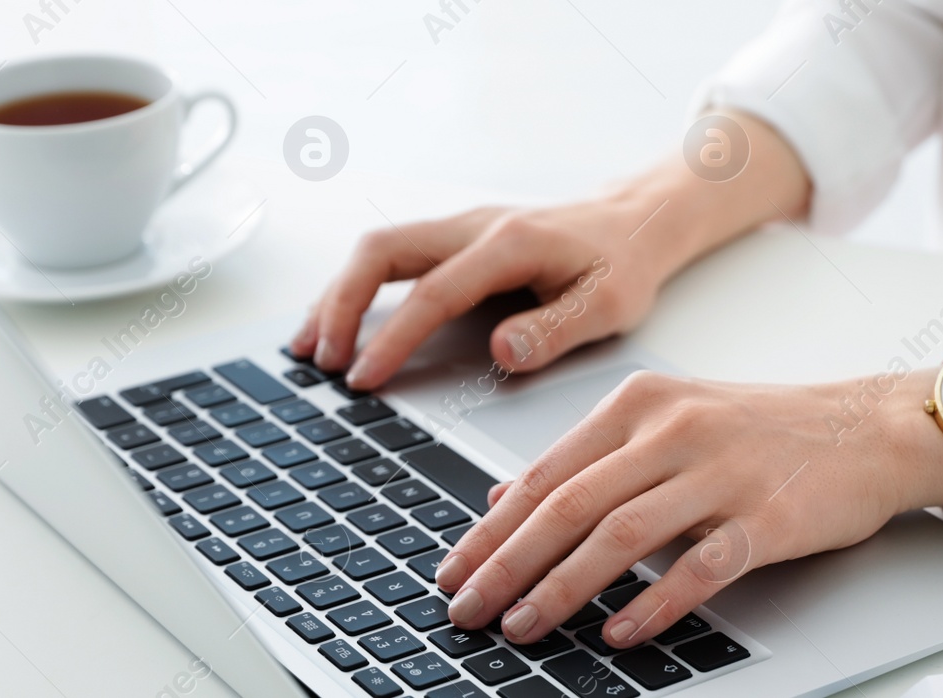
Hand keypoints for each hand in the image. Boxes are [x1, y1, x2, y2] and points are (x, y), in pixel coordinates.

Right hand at [290, 110, 813, 389]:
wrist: (635, 223)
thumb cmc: (624, 265)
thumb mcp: (611, 305)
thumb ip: (557, 329)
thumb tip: (502, 351)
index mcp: (510, 244)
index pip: (434, 293)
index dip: (392, 337)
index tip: (363, 378)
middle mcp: (474, 227)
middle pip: (383, 252)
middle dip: (341, 305)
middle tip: (322, 361)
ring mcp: (459, 229)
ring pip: (377, 251)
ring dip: (336, 296)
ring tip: (307, 348)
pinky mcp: (454, 241)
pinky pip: (390, 257)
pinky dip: (354, 289)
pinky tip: (334, 324)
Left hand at [433, 370, 942, 647]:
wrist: (869, 428)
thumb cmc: (762, 429)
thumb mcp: (666, 420)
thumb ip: (587, 457)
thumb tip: (504, 497)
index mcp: (639, 403)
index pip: (545, 473)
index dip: (490, 529)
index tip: (454, 569)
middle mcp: (673, 430)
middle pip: (570, 505)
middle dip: (507, 564)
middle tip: (467, 608)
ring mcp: (721, 472)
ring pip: (621, 535)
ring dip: (562, 588)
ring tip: (523, 626)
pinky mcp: (768, 517)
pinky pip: (700, 567)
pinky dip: (653, 602)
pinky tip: (619, 633)